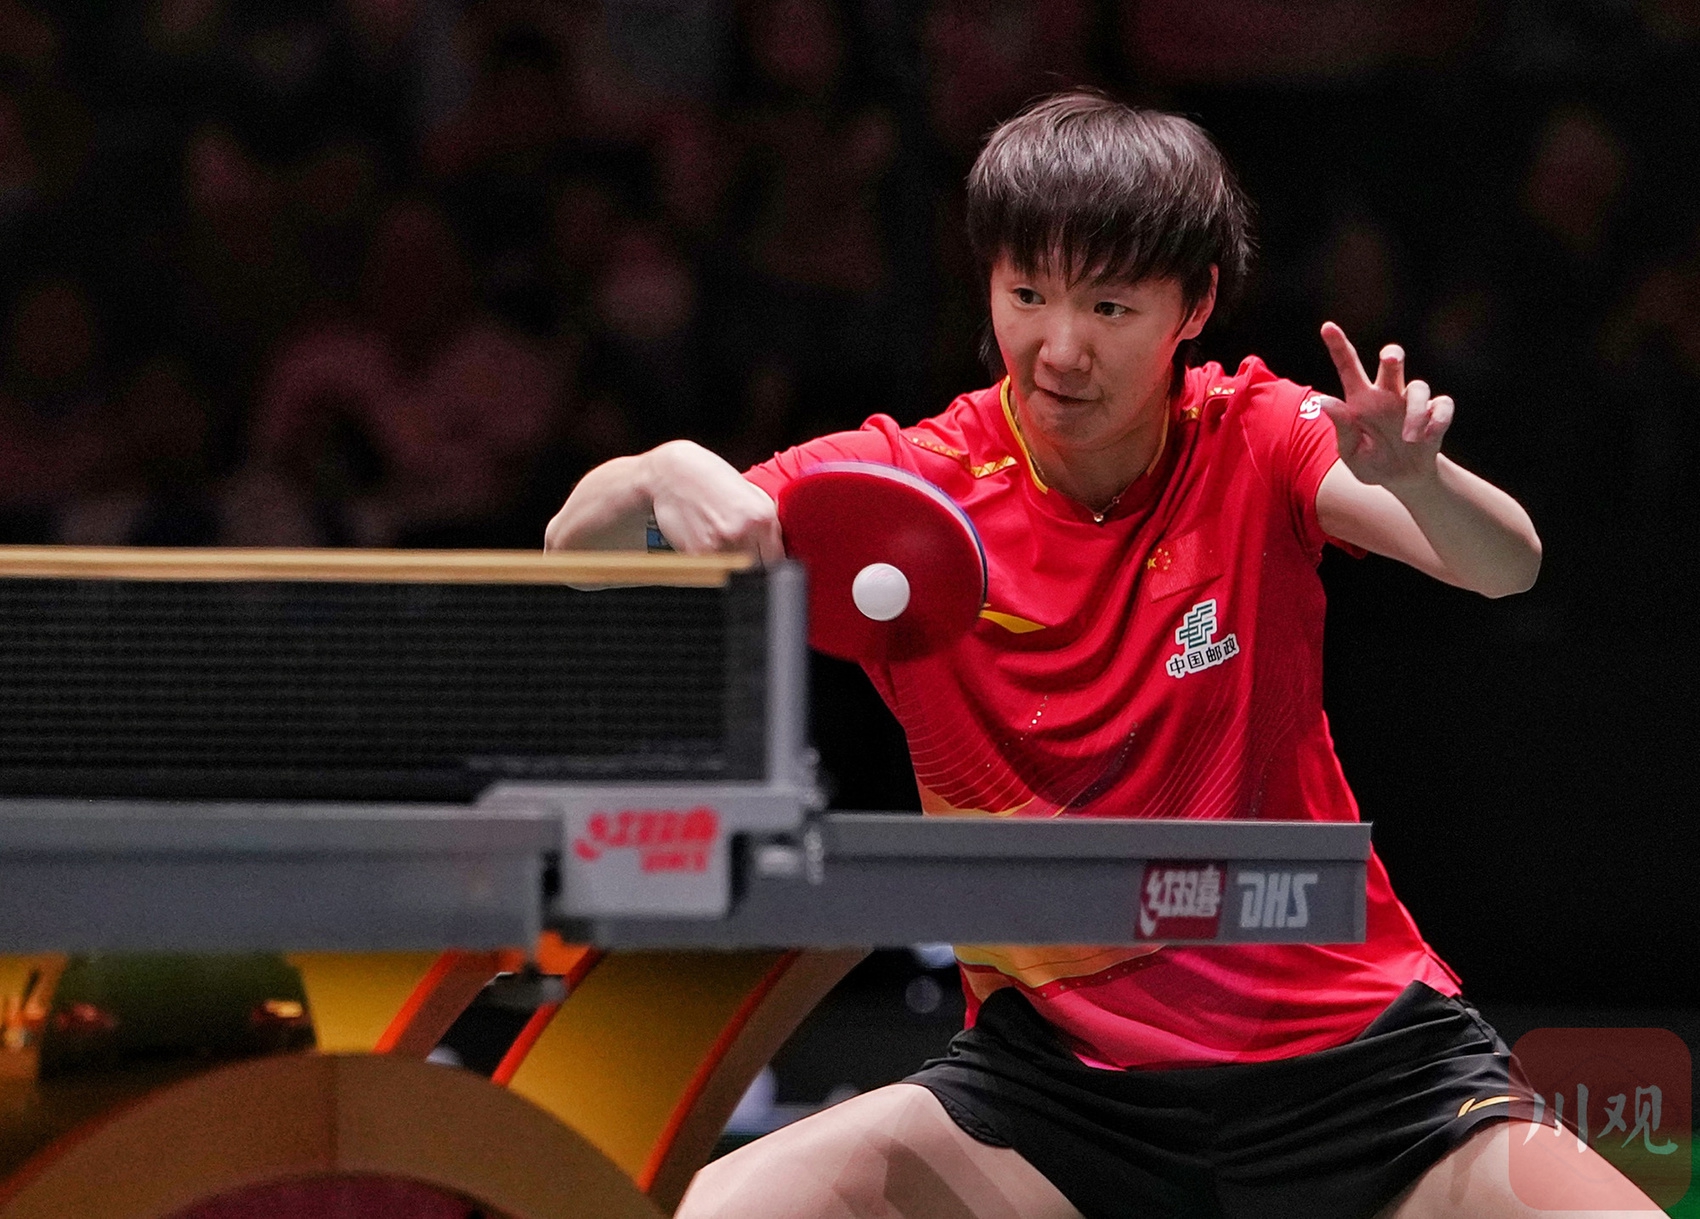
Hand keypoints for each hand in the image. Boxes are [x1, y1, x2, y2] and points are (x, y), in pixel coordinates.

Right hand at [644, 440, 784, 563]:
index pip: (778, 560)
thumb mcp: (751, 494)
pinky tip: (704, 539)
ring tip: (719, 540)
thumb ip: (768, 524)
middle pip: (758, 570)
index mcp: (763, 516)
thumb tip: (780, 554)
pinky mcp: (697, 552)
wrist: (672, 472)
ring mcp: (720, 543)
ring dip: (730, 565)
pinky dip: (710, 563)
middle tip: (740, 549)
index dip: (771, 564)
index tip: (765, 563)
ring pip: (734, 572)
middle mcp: (744, 530)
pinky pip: (711, 569)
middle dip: (752, 564)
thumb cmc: (711, 479)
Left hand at [1317, 322, 1452, 490]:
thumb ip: (1342, 428)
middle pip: (1391, 363)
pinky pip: (1442, 405)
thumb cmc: (1372, 462)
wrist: (1403, 480)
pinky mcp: (1434, 413)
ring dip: (1415, 413)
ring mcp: (1411, 402)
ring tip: (1408, 438)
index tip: (1327, 327)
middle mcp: (1387, 395)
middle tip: (1390, 359)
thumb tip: (1324, 401)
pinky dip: (1437, 420)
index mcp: (1361, 401)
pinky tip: (1427, 437)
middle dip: (1392, 356)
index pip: (1348, 368)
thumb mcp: (1351, 453)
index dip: (1338, 346)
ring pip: (1419, 387)